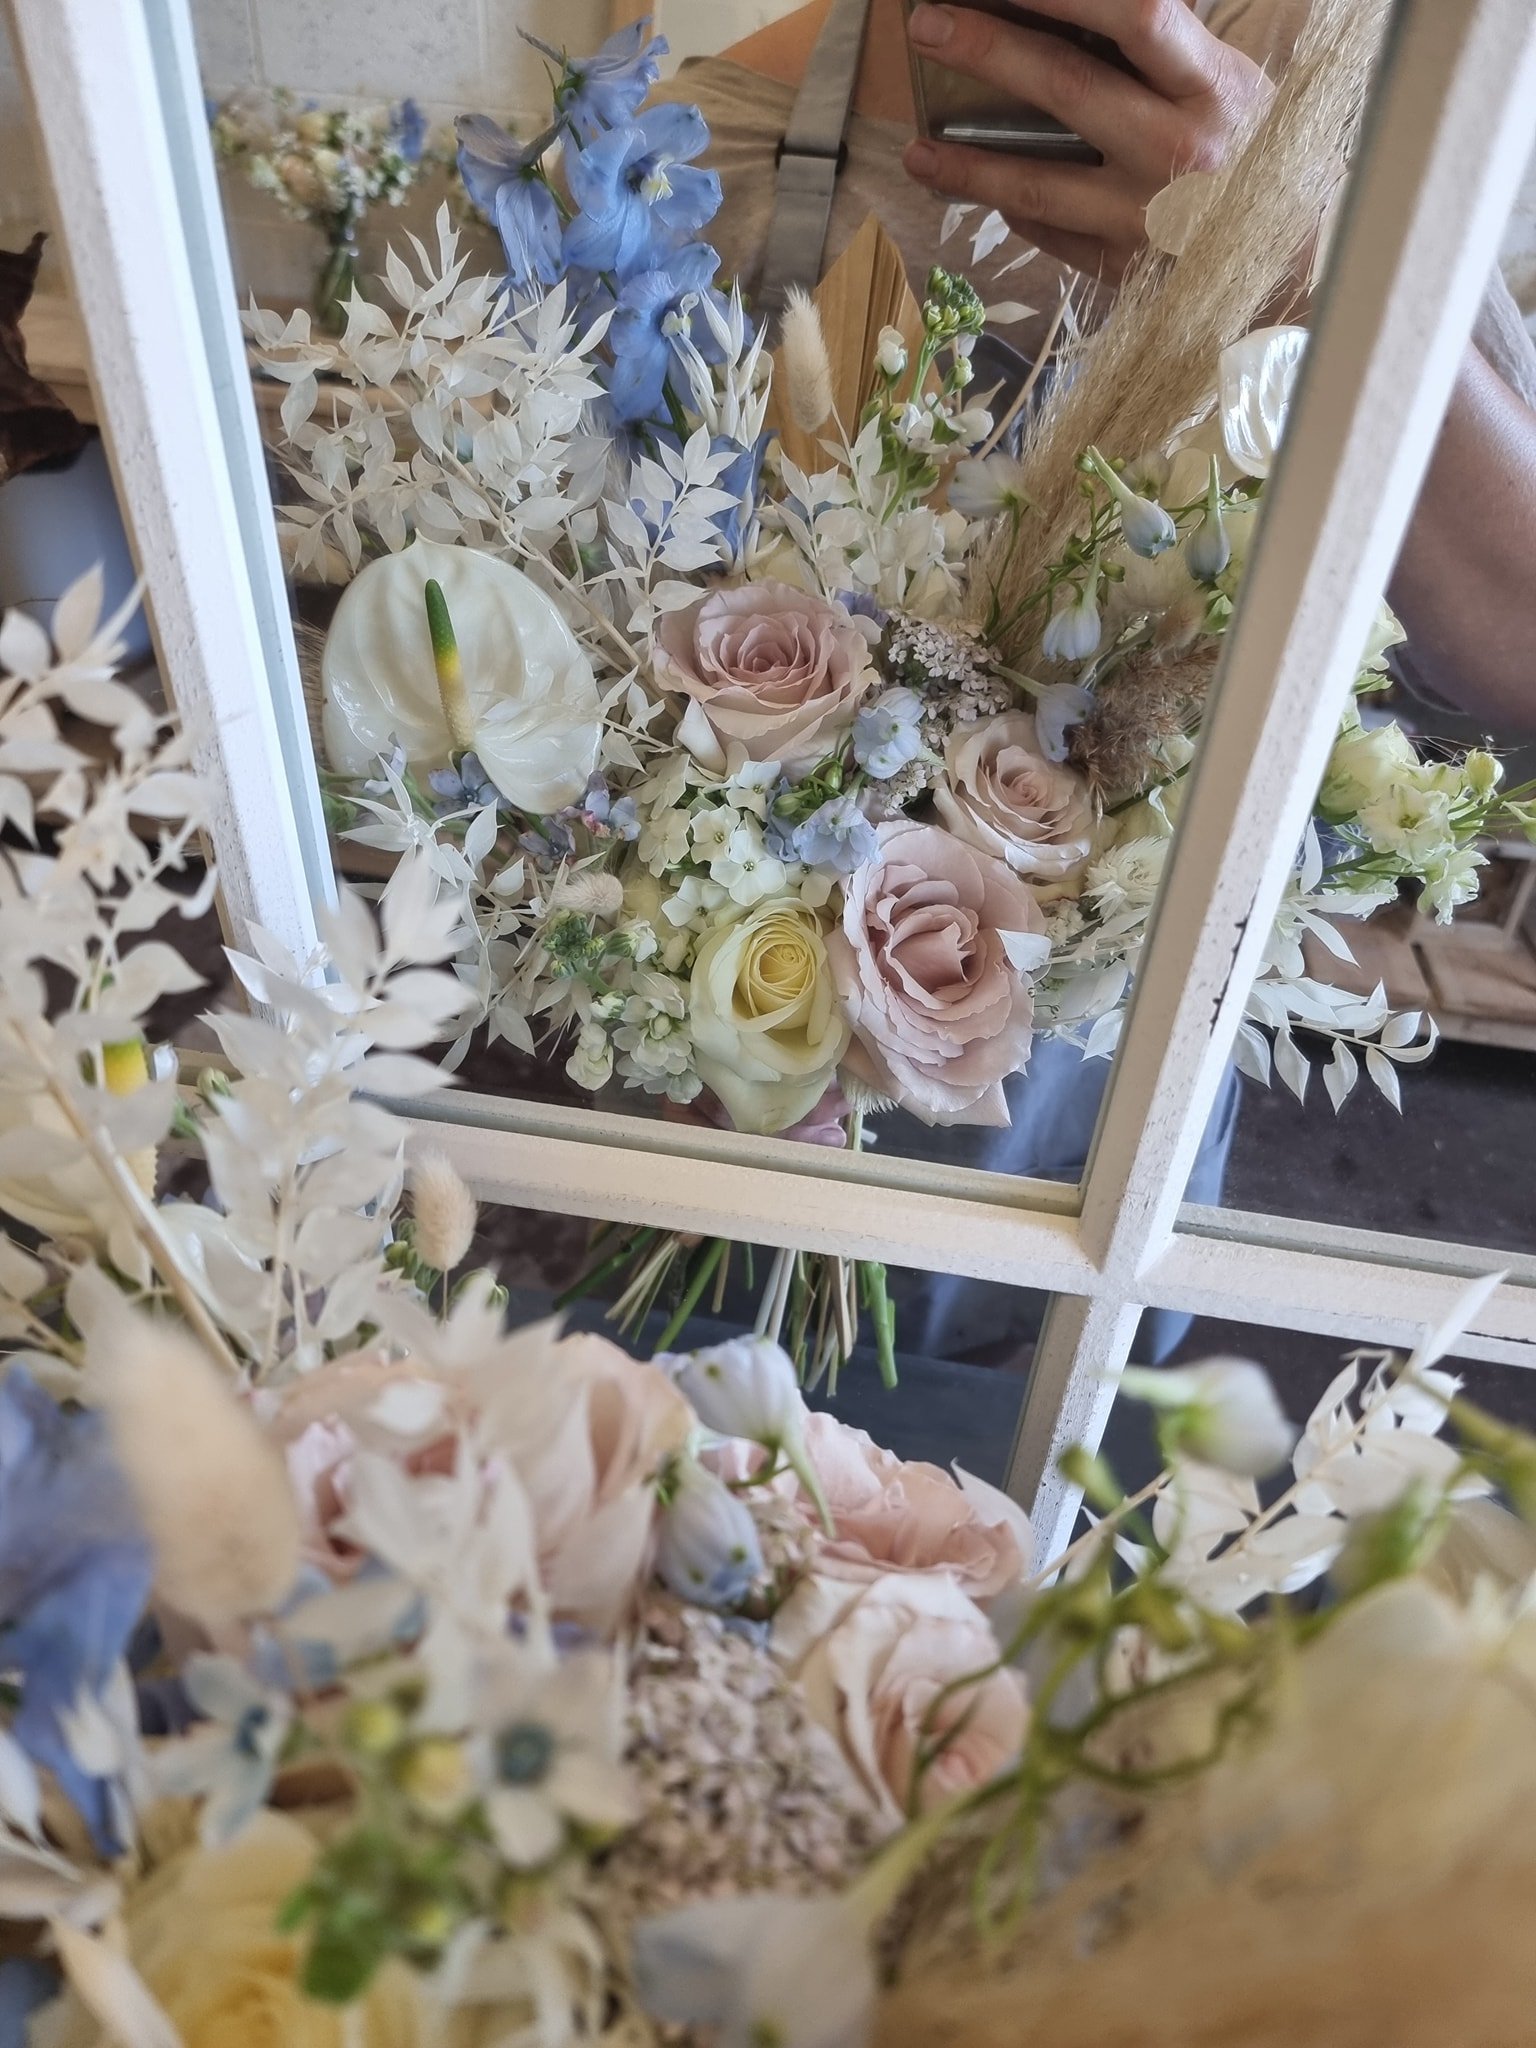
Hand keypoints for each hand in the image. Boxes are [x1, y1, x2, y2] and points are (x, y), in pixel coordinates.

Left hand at [902, 0, 1270, 282]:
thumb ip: (1158, 55)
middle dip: (988, 51)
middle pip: (1067, 87)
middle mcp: (1175, 148)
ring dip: (965, 165)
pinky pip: (1050, 234)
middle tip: (927, 23)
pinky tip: (970, 192)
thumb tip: (1066, 23)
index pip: (1134, 13)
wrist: (1300, 259)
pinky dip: (1009, 212)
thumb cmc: (1253, 152)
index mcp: (1207, 84)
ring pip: (1035, 184)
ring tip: (915, 148)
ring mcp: (1144, 215)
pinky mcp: (1124, 268)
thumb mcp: (1224, 83)